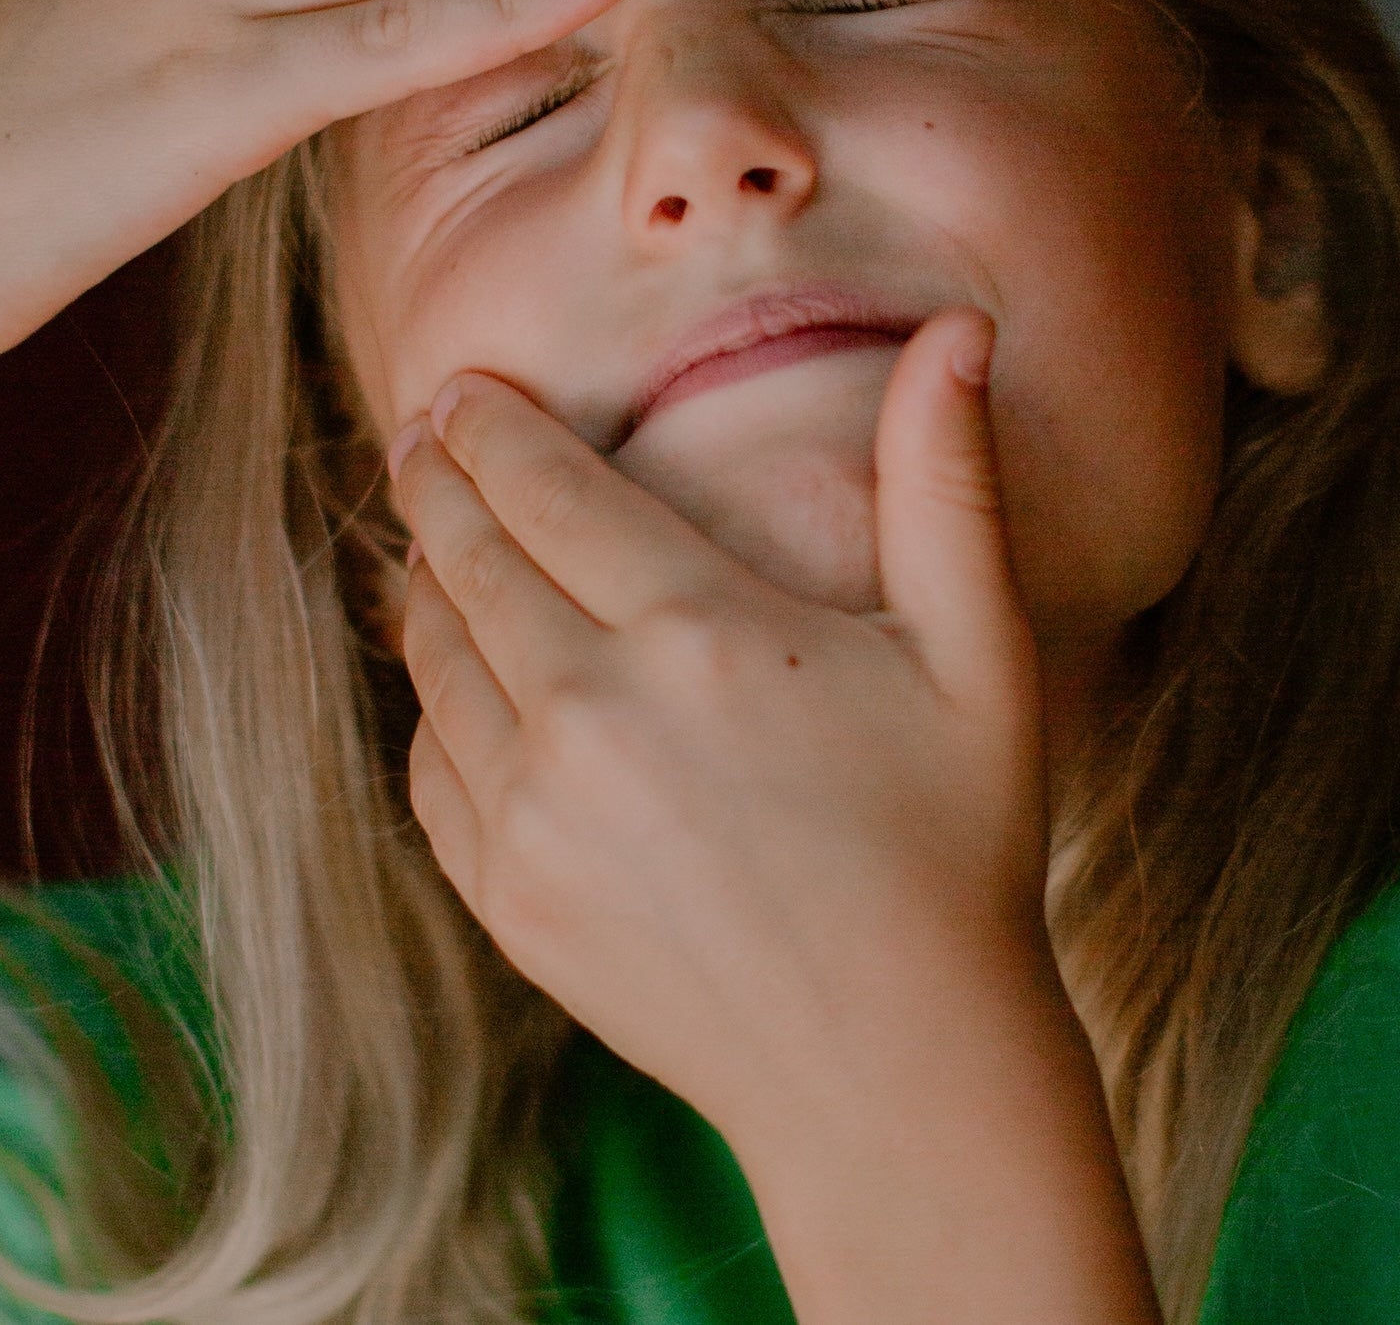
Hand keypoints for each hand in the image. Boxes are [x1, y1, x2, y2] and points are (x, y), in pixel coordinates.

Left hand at [383, 309, 1058, 1151]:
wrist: (893, 1071)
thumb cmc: (954, 847)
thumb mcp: (978, 655)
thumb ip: (949, 480)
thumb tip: (958, 328)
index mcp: (699, 634)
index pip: (545, 488)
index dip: (492, 426)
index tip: (462, 388)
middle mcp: (590, 716)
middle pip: (466, 557)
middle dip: (436, 481)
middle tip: (421, 437)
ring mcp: (534, 817)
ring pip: (434, 658)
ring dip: (425, 584)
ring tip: (436, 542)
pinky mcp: (508, 899)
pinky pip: (431, 766)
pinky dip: (431, 706)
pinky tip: (458, 678)